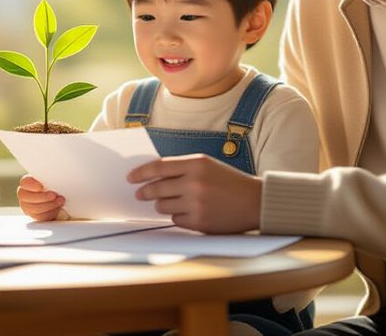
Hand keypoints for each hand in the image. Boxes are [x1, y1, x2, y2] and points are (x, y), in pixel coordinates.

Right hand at [17, 175, 65, 220]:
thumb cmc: (52, 185)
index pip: (24, 183)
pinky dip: (50, 212)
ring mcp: (28, 207)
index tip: (41, 187)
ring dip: (49, 205)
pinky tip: (57, 207)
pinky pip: (40, 217)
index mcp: (27, 183)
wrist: (56, 196)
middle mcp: (24, 195)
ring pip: (33, 209)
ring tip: (60, 201)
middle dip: (42, 197)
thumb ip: (49, 179)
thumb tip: (56, 177)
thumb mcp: (50, 180)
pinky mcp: (35, 216)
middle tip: (54, 195)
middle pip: (26, 197)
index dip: (31, 185)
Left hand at [128, 154, 261, 232]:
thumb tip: (151, 177)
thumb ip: (182, 168)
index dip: (141, 172)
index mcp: (196, 163)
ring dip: (162, 205)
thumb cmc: (229, 182)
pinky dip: (178, 217)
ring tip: (172, 202)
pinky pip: (176, 220)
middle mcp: (194, 182)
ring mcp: (196, 203)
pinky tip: (189, 212)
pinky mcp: (199, 222)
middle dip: (145, 192)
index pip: (158, 167)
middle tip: (140, 194)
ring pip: (163, 206)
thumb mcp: (207, 165)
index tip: (130, 177)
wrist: (255, 202)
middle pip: (156, 188)